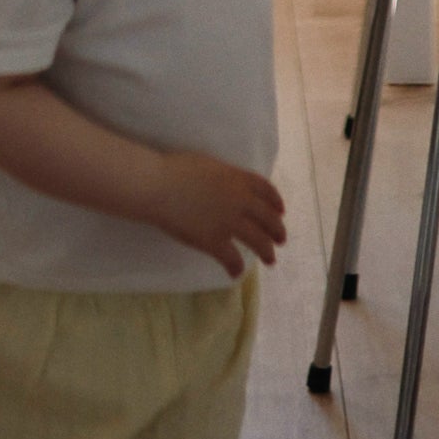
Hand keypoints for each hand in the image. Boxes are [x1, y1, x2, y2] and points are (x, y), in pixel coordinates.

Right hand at [142, 152, 287, 276]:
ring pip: (258, 241)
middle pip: (268, 218)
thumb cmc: (176, 169)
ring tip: (270, 259)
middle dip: (277, 231)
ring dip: (267, 252)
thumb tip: (228, 187)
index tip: (280, 211)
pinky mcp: (214, 241)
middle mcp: (240, 201)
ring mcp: (229, 222)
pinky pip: (232, 259)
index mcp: (238, 178)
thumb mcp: (209, 165)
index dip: (276, 202)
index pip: (266, 190)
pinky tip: (235, 273)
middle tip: (280, 240)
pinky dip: (236, 268)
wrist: (157, 185)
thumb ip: (225, 178)